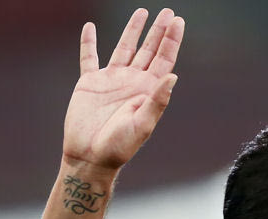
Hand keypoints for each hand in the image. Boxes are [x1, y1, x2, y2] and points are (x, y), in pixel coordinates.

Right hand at [62, 8, 184, 168]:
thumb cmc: (119, 147)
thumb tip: (173, 76)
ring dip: (133, 31)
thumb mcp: (142, 125)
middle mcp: (132, 82)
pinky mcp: (90, 83)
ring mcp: (111, 81)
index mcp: (147, 91)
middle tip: (169, 12)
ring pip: (124, 48)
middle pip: (148, 50)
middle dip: (159, 31)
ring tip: (142, 12)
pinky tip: (90, 29)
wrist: (90, 156)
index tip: (178, 21)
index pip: (163, 60)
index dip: (171, 41)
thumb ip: (157, 101)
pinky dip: (89, 43)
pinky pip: (89, 58)